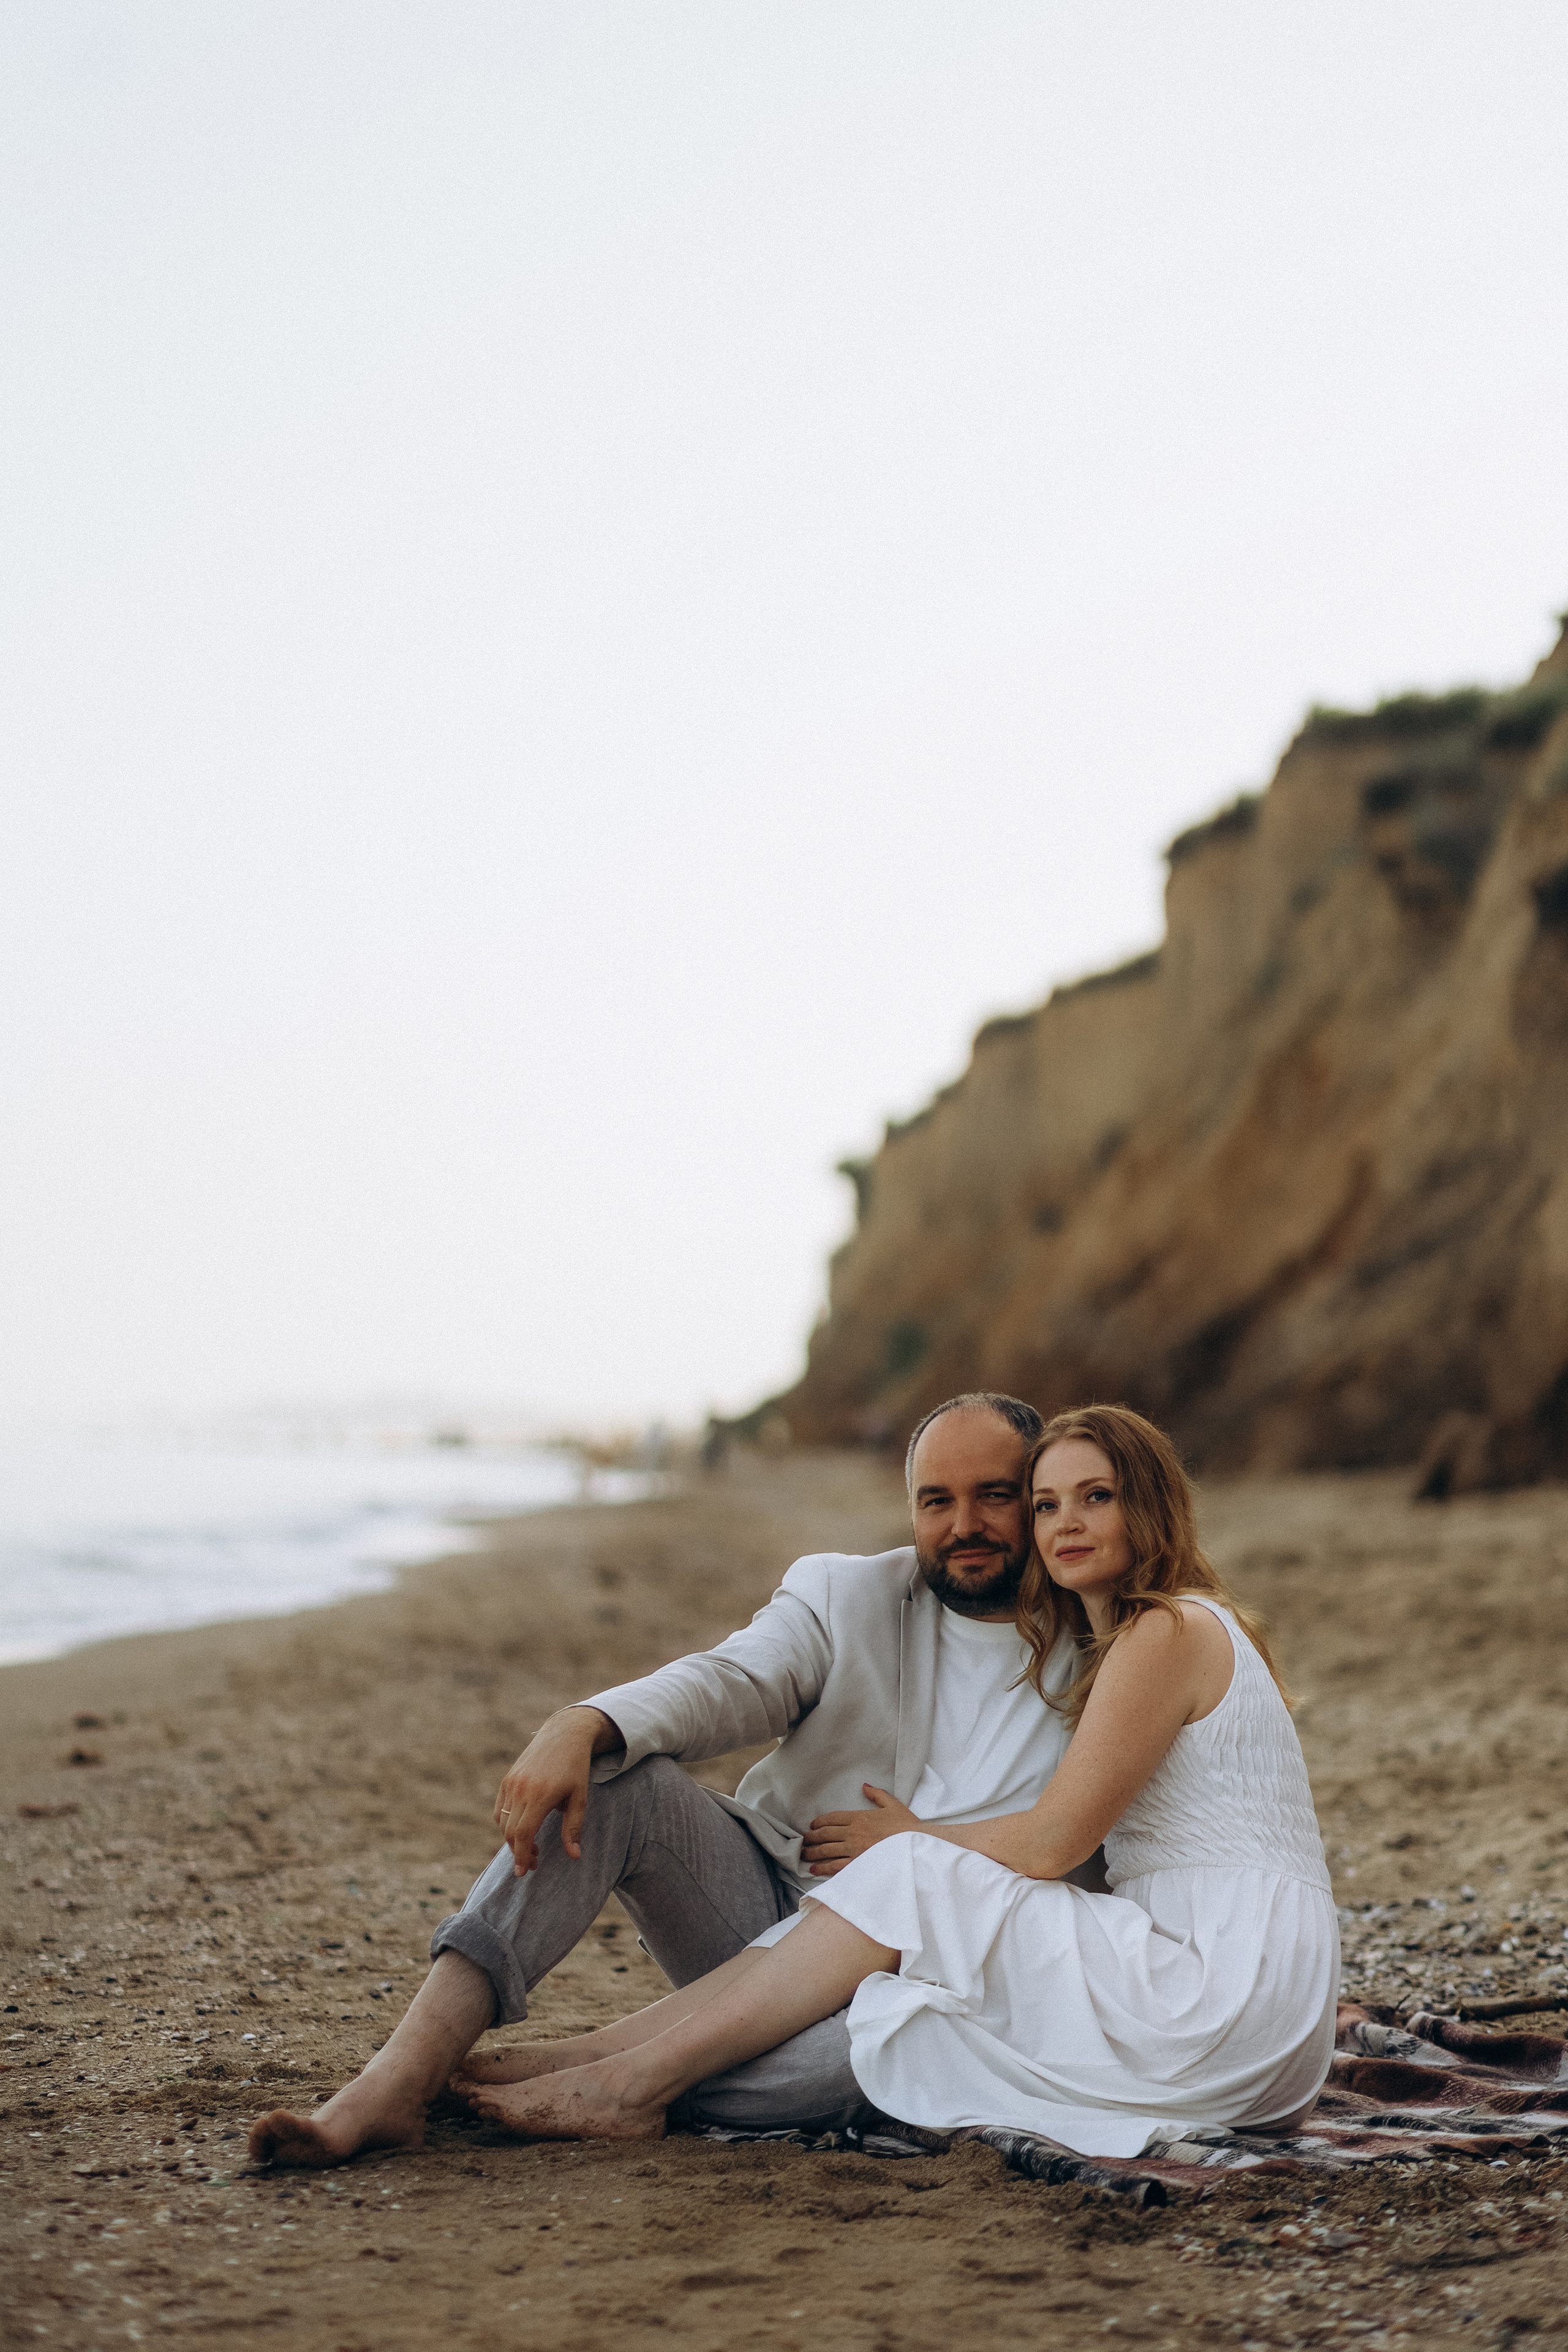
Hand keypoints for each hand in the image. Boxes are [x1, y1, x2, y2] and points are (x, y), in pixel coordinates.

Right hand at [492, 1707, 621, 1876]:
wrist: (564, 1735)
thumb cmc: (576, 1768)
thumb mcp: (580, 1798)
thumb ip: (573, 1828)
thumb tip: (574, 1857)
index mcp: (540, 1795)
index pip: (522, 1834)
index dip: (521, 1856)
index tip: (524, 1872)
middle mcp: (521, 1788)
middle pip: (510, 1831)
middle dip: (518, 1852)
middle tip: (533, 1864)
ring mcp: (511, 1782)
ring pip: (503, 1821)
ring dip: (512, 1839)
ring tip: (530, 1847)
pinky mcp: (507, 1779)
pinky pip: (500, 1808)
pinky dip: (506, 1823)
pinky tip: (521, 1828)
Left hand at [800, 1784, 919, 1876]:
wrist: (916, 1845)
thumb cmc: (906, 1826)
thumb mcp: (892, 1805)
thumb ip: (877, 1795)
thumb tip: (865, 1785)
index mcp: (860, 1817)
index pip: (833, 1818)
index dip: (820, 1822)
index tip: (813, 1825)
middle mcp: (853, 1833)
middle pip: (825, 1834)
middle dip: (812, 1837)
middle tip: (803, 1840)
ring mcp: (854, 1850)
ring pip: (827, 1850)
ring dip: (813, 1852)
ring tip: (803, 1854)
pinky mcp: (858, 1865)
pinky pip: (835, 1867)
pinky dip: (823, 1868)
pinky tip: (814, 1870)